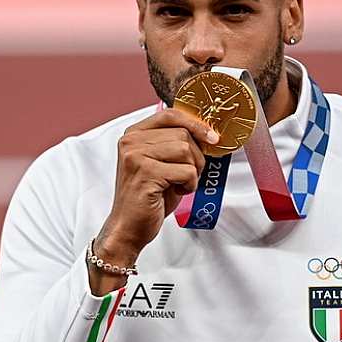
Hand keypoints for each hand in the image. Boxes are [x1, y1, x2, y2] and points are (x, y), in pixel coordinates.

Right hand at [89, 109, 217, 293]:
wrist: (129, 227)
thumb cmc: (149, 197)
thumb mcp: (162, 162)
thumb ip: (176, 143)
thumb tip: (208, 133)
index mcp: (134, 133)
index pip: (171, 114)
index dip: (196, 124)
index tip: (212, 137)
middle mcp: (131, 141)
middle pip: (183, 134)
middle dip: (195, 157)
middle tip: (188, 175)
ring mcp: (136, 156)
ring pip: (186, 150)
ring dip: (193, 171)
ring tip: (180, 184)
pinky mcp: (145, 173)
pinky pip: (186, 171)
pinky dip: (189, 184)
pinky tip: (176, 191)